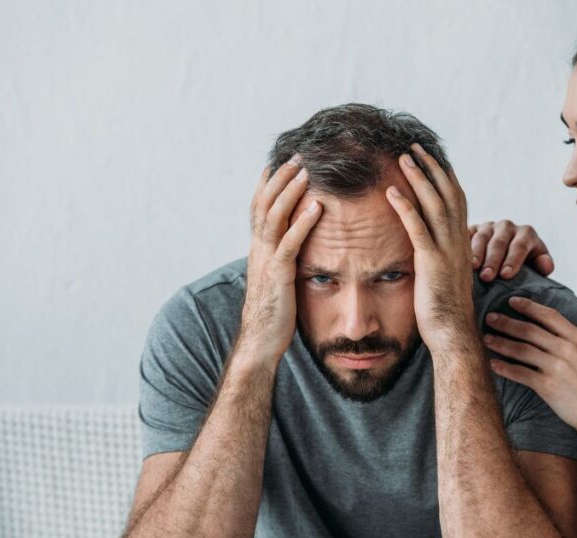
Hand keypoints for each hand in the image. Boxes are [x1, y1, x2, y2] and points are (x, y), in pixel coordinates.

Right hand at [237, 155, 322, 365]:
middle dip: (280, 178)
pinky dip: (303, 223)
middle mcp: (258, 250)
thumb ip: (281, 260)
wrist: (260, 342)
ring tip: (305, 170)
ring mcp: (266, 261)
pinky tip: (318, 207)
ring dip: (290, 191)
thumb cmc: (273, 314)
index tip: (279, 161)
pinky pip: (290, 243)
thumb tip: (293, 248)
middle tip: (296, 155)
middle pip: (265, 204)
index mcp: (258, 249)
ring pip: (274, 217)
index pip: (259, 208)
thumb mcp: (276, 279)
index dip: (267, 184)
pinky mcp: (279, 275)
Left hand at [386, 144, 476, 352]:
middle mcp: (458, 241)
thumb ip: (438, 256)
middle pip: (447, 193)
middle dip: (431, 167)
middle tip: (414, 147)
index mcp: (461, 242)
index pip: (456, 199)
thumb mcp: (443, 275)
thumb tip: (426, 247)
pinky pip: (418, 228)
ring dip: (418, 178)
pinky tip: (391, 191)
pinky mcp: (431, 262)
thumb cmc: (444, 310)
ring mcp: (446, 250)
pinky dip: (405, 207)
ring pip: (435, 204)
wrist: (453, 333)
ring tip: (403, 157)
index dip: (444, 175)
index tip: (430, 157)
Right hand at [469, 220, 553, 281]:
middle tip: (487, 277)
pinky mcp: (472, 229)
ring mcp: (488, 227)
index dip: (513, 260)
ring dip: (476, 253)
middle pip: (499, 242)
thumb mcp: (536, 264)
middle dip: (493, 260)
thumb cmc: (524, 264)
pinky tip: (459, 257)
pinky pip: (466, 234)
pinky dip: (462, 245)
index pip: (520, 245)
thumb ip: (543, 265)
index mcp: (526, 234)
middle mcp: (507, 227)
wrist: (505, 256)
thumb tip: (545, 266)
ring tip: (473, 268)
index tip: (506, 275)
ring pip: (482, 237)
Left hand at [482, 297, 576, 433]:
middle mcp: (565, 350)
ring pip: (521, 349)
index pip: (549, 316)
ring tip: (486, 339)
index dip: (529, 307)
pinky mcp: (547, 387)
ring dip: (501, 342)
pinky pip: (520, 373)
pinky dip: (505, 368)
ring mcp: (555, 368)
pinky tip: (493, 364)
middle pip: (530, 330)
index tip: (513, 301)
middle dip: (507, 322)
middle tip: (490, 317)